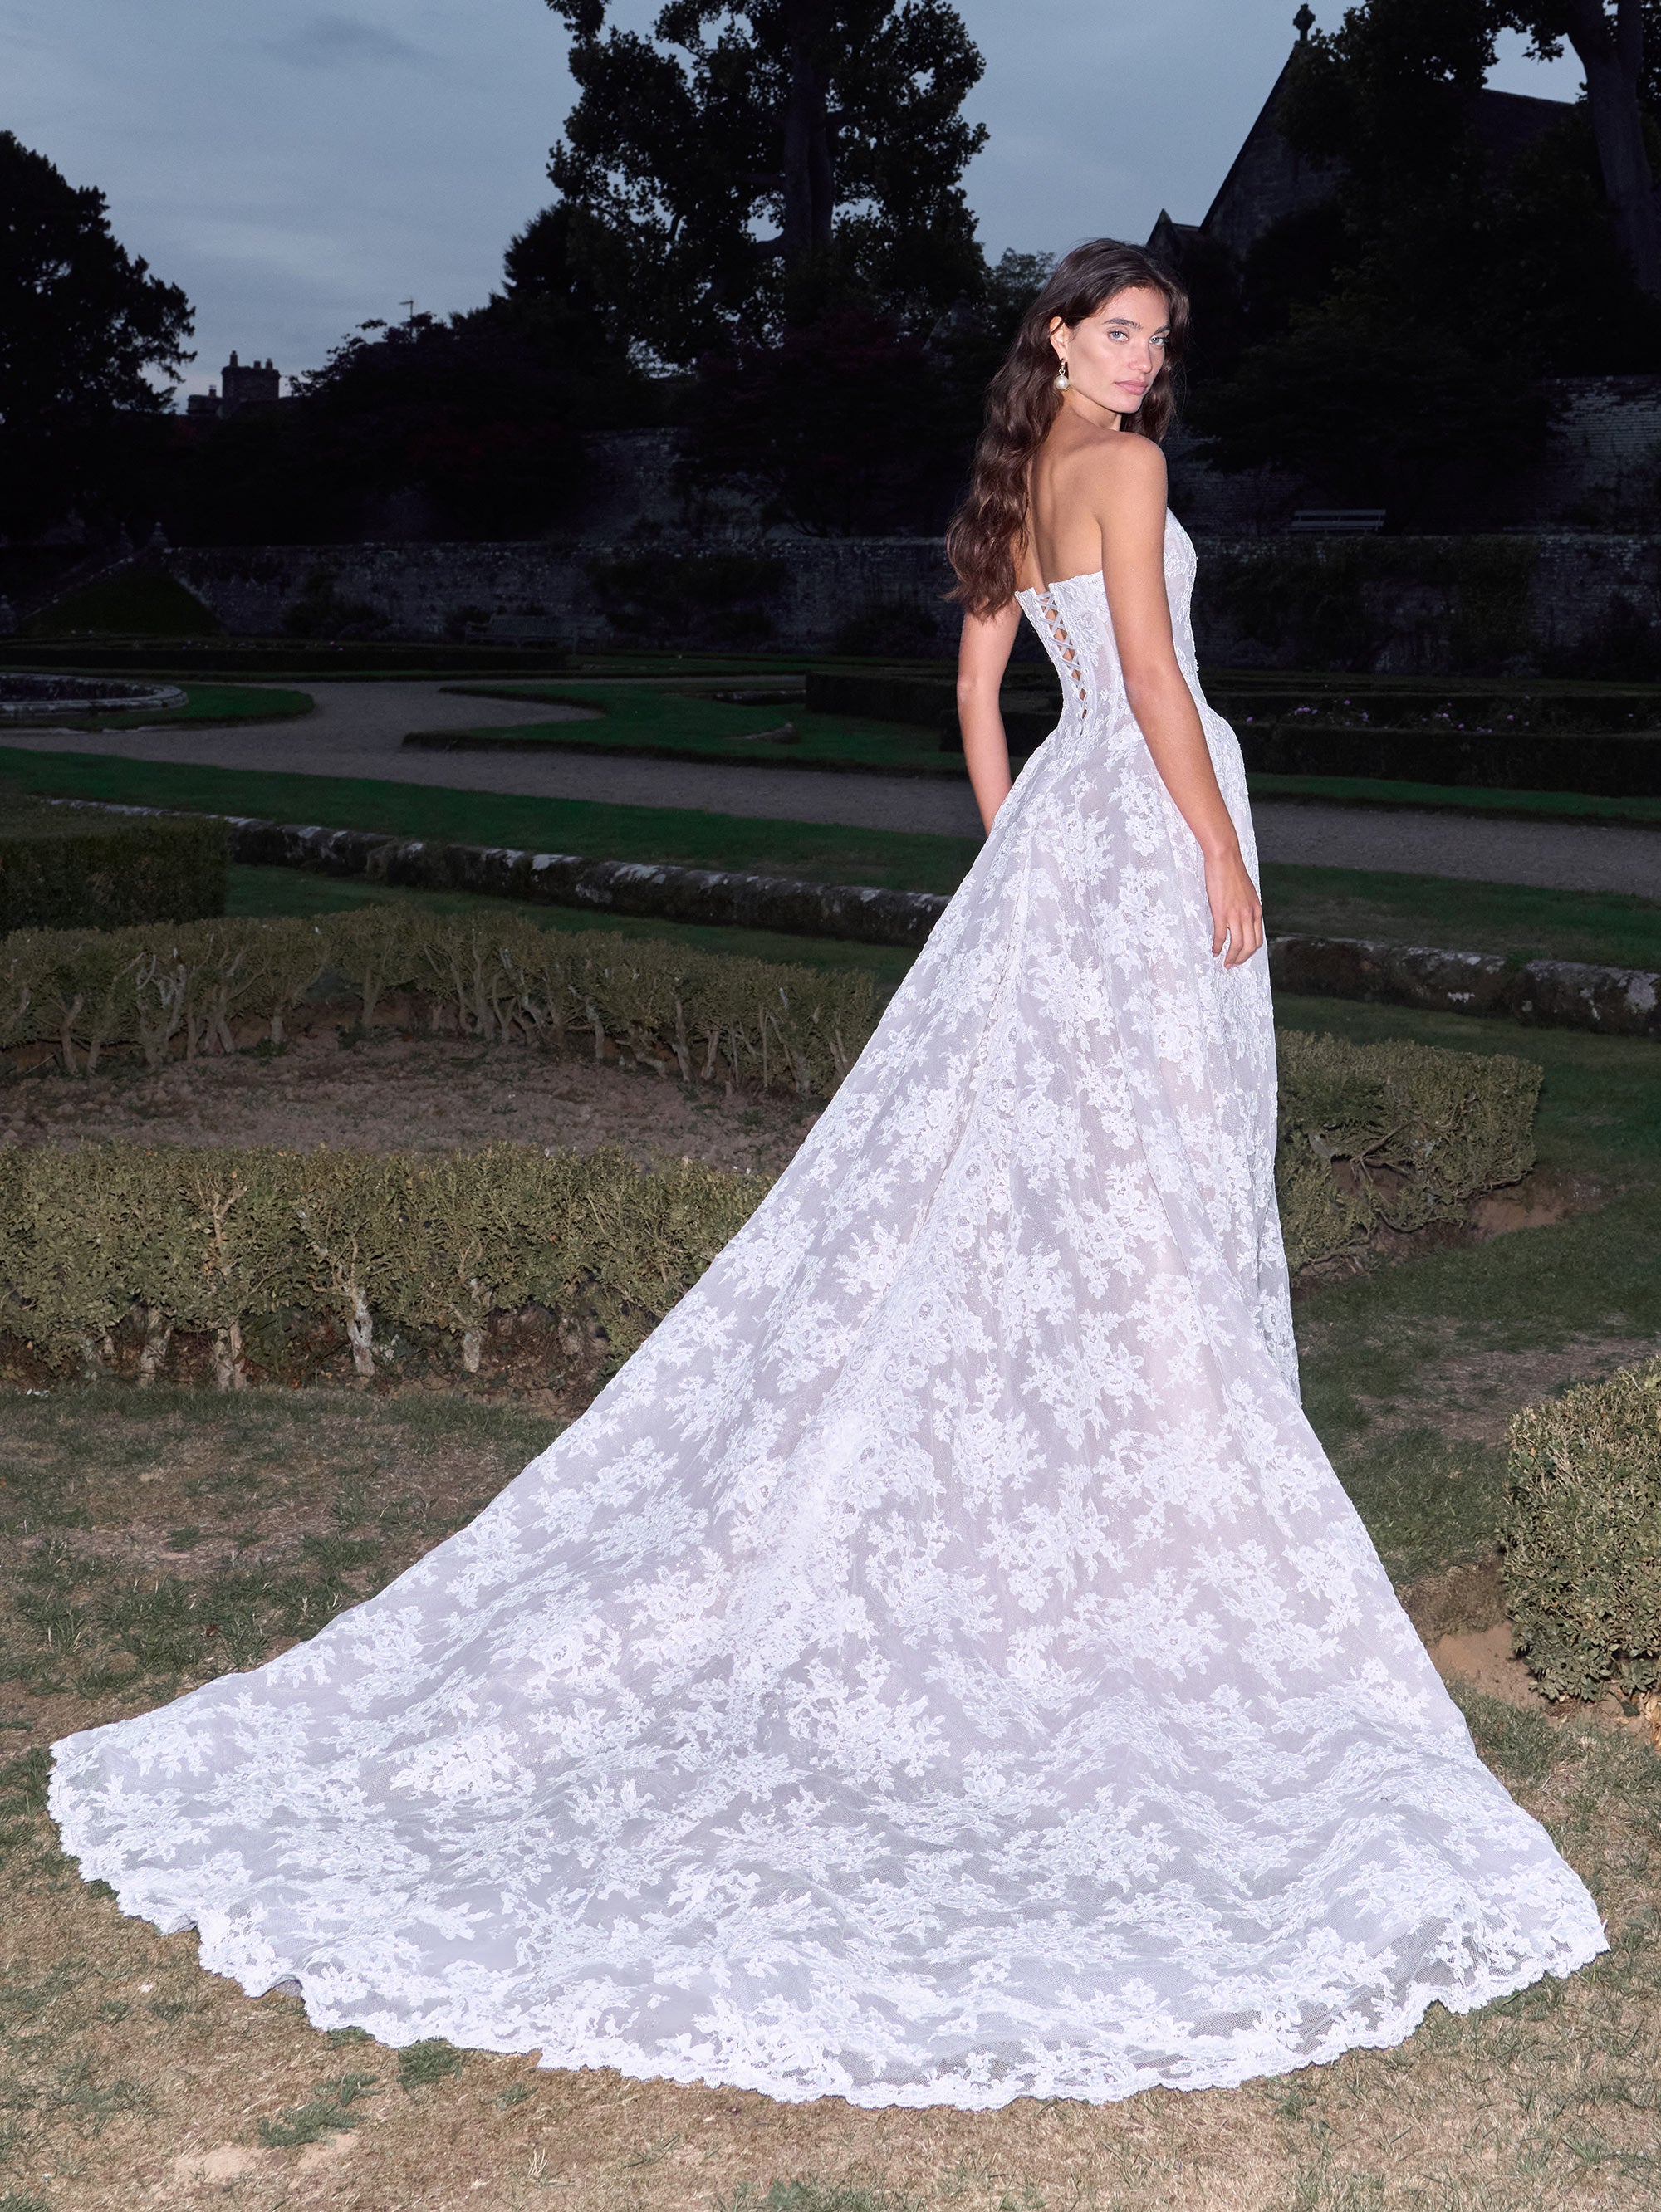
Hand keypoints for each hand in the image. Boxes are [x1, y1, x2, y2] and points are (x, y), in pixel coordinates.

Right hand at [1203, 847, 1263, 968]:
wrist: (1225, 858)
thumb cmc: (1233, 872)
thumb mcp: (1246, 893)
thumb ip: (1246, 908)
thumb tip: (1240, 919)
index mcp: (1256, 911)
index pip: (1257, 939)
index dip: (1249, 953)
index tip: (1241, 957)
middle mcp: (1249, 915)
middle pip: (1249, 946)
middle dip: (1241, 959)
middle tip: (1232, 965)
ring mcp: (1236, 915)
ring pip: (1238, 945)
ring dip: (1231, 958)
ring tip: (1224, 963)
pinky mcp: (1222, 912)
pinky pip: (1222, 936)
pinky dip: (1218, 947)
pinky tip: (1214, 951)